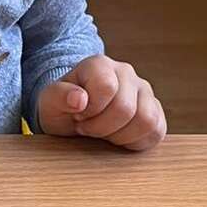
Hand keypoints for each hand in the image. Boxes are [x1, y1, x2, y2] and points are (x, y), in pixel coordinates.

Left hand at [36, 56, 165, 149]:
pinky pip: (157, 131)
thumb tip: (79, 99)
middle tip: (87, 128)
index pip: (106, 87)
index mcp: (100, 64)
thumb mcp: (50, 102)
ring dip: (120, 136)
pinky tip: (118, 137)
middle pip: (125, 108)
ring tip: (103, 132)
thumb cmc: (63, 107)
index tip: (78, 115)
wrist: (74, 116)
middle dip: (101, 128)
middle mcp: (126, 72)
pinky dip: (136, 142)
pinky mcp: (156, 110)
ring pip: (146, 120)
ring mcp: (144, 91)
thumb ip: (58, 96)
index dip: (90, 110)